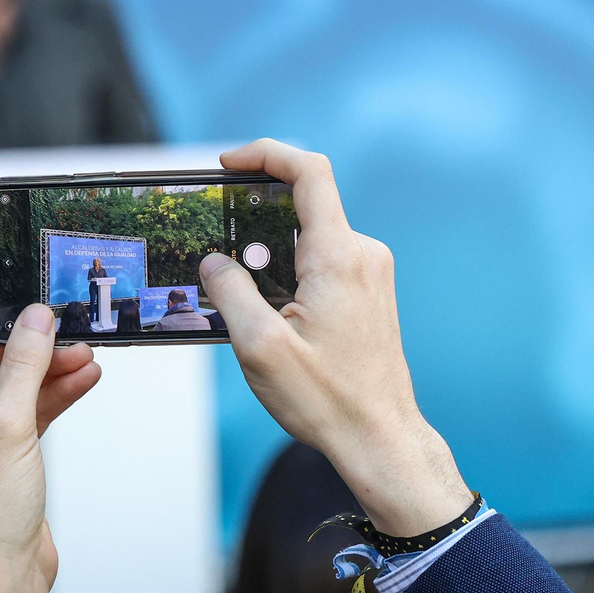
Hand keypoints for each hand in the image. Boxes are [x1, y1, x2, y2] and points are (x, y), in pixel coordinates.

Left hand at [0, 265, 100, 592]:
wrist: (6, 583)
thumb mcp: (7, 427)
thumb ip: (23, 364)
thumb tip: (36, 317)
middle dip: (15, 342)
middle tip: (53, 321)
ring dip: (41, 367)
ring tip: (84, 351)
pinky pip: (19, 409)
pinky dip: (49, 393)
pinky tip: (84, 376)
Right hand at [199, 139, 470, 535]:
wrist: (380, 438)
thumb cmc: (329, 400)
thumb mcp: (260, 347)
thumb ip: (229, 292)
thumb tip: (214, 261)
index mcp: (339, 257)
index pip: (308, 172)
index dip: (265, 154)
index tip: (228, 164)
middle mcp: (363, 255)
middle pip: (303, 205)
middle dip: (254, 221)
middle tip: (219, 254)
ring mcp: (371, 273)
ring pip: (310, 237)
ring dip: (270, 254)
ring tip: (244, 300)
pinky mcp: (369, 292)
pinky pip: (323, 261)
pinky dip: (289, 272)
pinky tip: (269, 313)